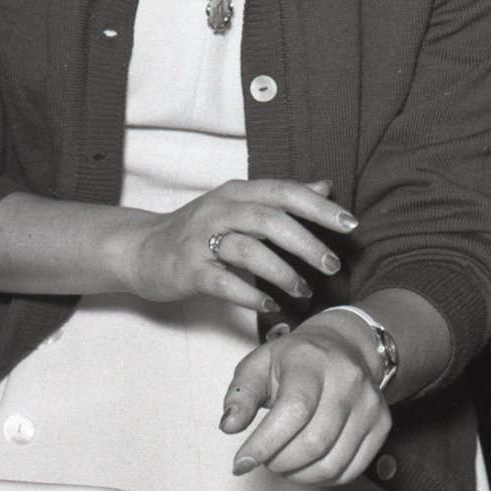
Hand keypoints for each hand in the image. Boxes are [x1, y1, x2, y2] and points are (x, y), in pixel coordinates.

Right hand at [124, 178, 352, 314]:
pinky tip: (269, 305)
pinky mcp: (188, 269)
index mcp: (236, 193)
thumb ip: (281, 198)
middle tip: (332, 265)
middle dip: (306, 242)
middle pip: (269, 219)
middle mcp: (219, 209)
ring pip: (248, 249)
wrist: (141, 249)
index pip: (283, 192)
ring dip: (282, 271)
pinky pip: (223, 282)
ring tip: (304, 290)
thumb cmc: (198, 230)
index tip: (350, 223)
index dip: (318, 206)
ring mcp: (201, 239)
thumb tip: (325, 186)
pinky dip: (249, 294)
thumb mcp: (239, 206)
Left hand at [217, 313, 390, 485]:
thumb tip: (230, 424)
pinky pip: (350, 470)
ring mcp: (369, 404)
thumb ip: (241, 394)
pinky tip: (307, 464)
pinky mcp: (381, 425)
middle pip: (314, 443)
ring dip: (298, 474)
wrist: (342, 347)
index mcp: (313, 361)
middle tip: (265, 458)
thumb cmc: (299, 359)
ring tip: (284, 461)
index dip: (264, 444)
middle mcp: (347, 381)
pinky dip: (322, 478)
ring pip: (332, 464)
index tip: (243, 461)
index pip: (293, 412)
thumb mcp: (259, 364)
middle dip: (279, 462)